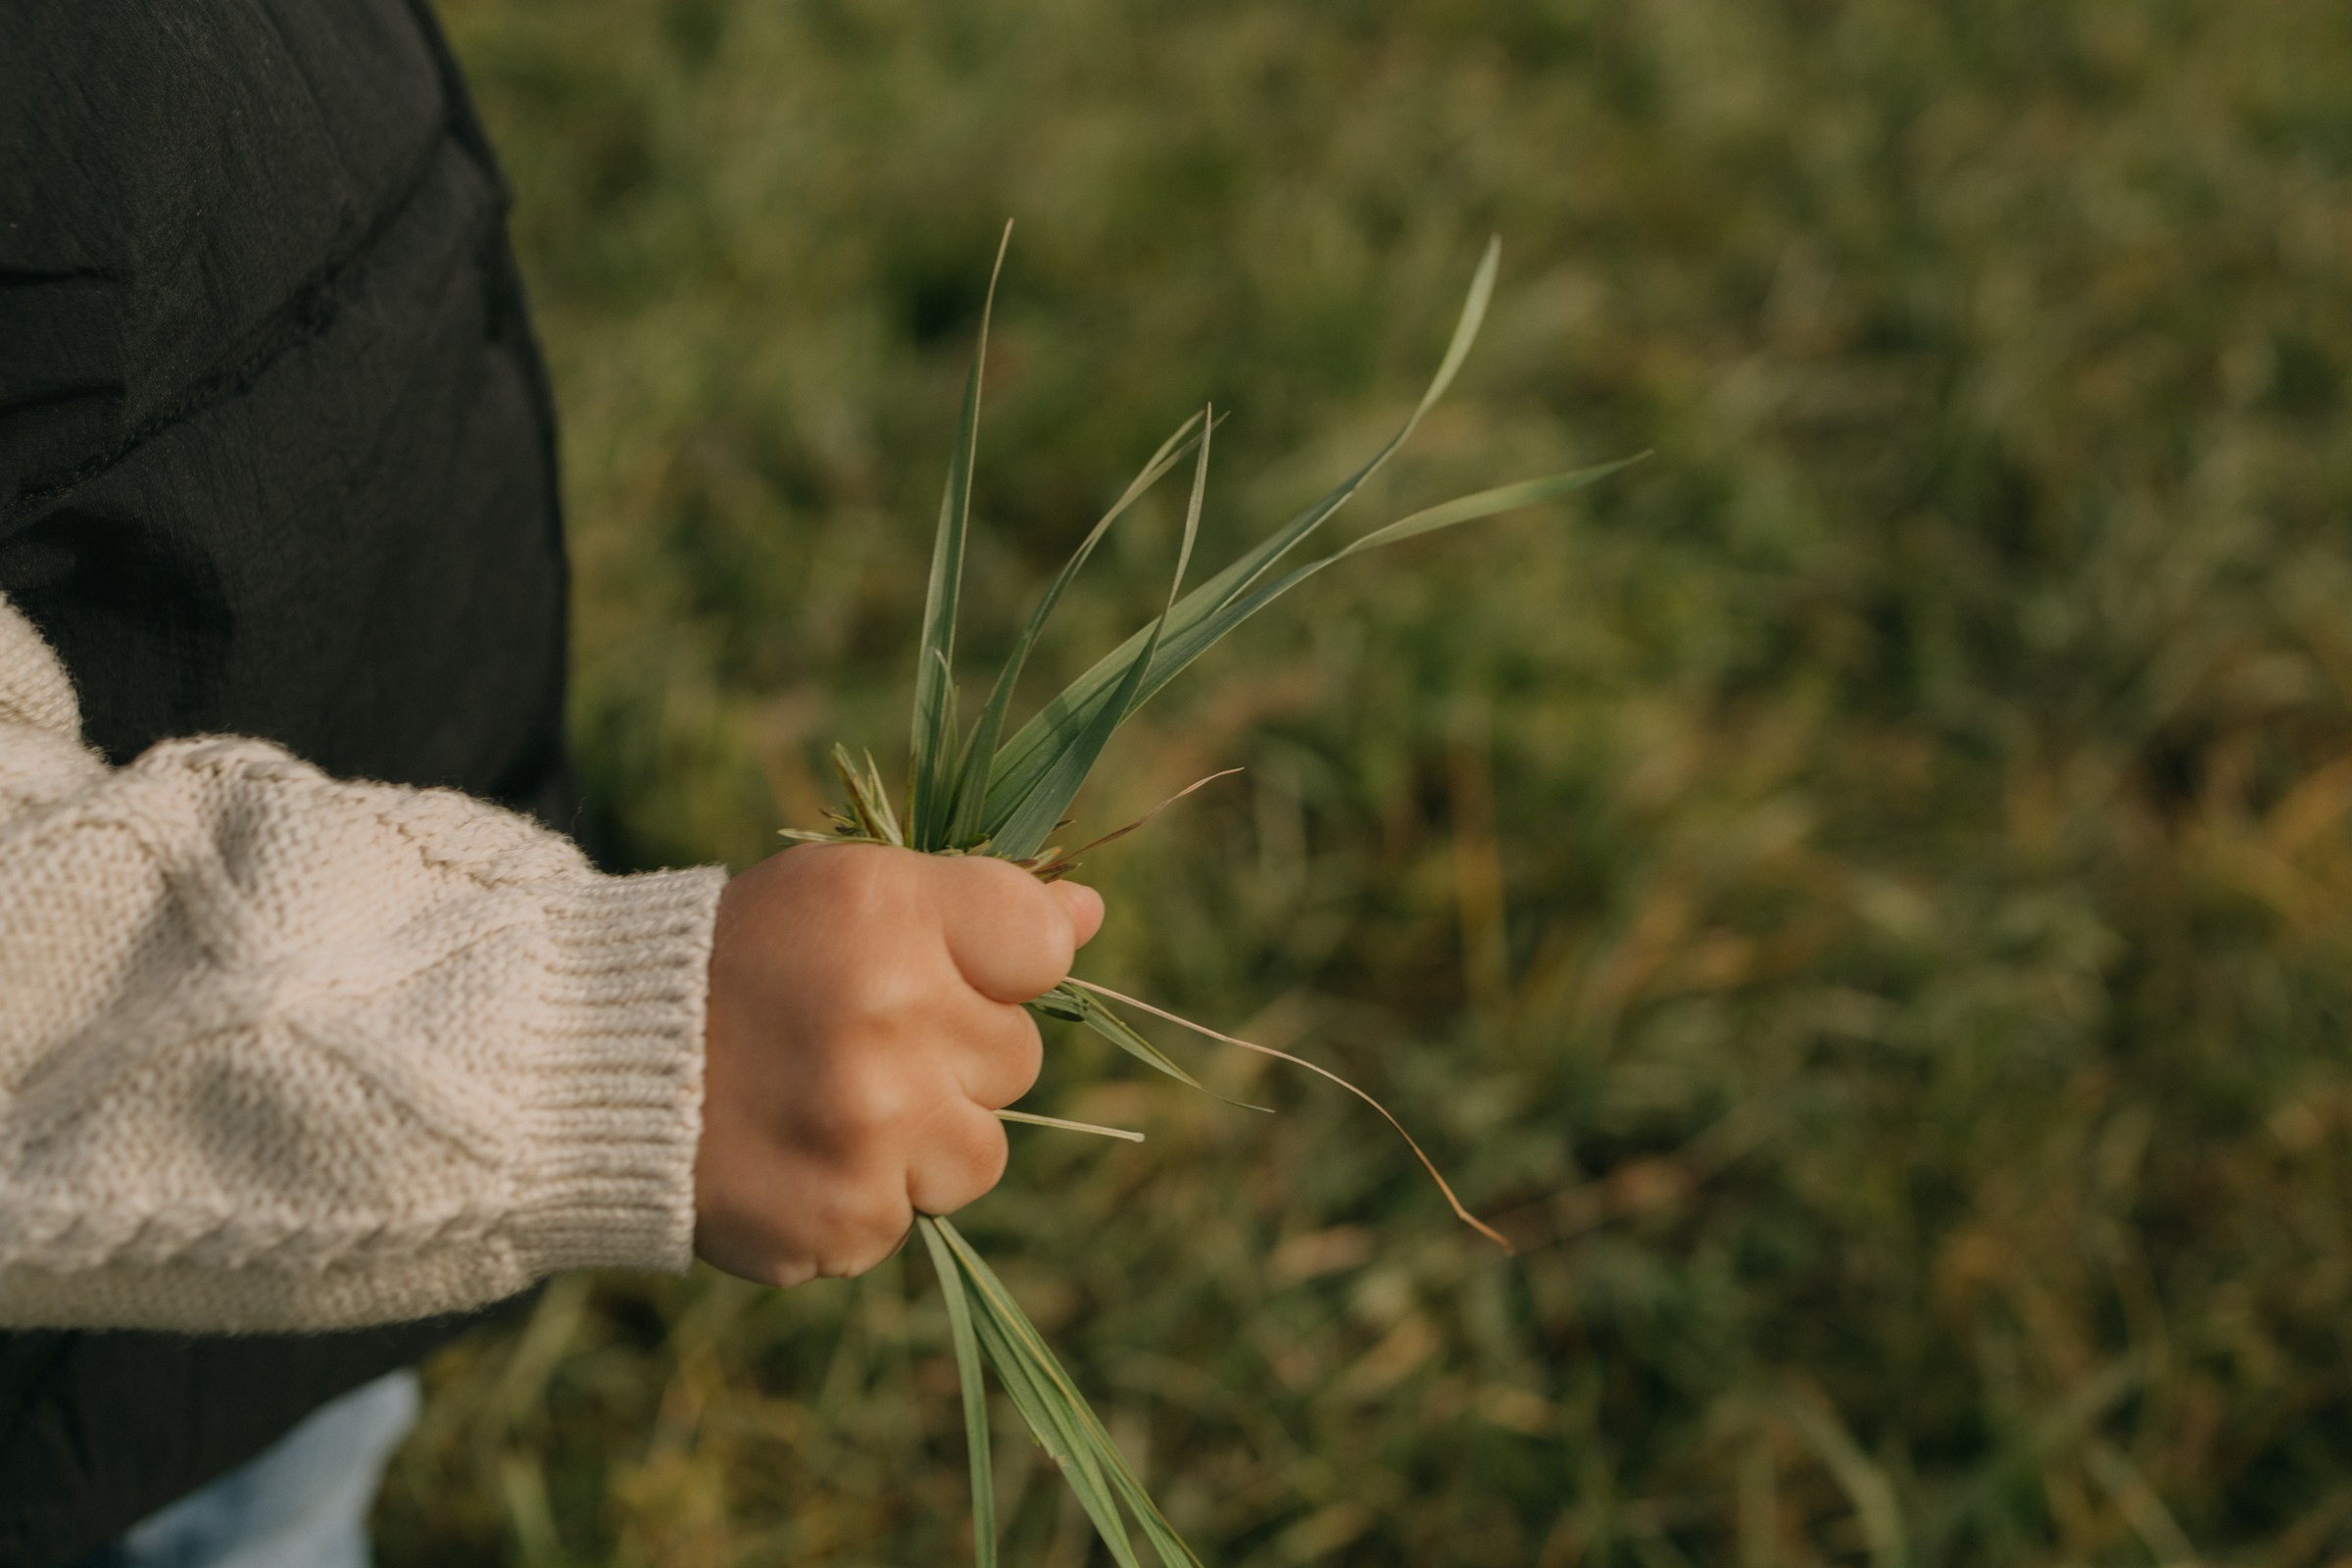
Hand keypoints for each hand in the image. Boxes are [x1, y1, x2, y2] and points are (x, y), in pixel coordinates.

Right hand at [693, 842, 1104, 1286]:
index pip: (1043, 947)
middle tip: (857, 1041)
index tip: (951, 974)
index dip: (1007, 967)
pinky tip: (793, 1158)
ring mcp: (870, 1128)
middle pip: (1017, 1057)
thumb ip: (977, 902)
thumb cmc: (738, 959)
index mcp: (891, 913)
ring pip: (981, 1155)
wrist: (584, 1059)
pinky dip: (859, 1200)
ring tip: (830, 1108)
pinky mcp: (844, 1219)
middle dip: (954, 1054)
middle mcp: (890, 1015)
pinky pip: (905, 1221)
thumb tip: (1089, 914)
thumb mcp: (846, 893)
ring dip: (924, 1141)